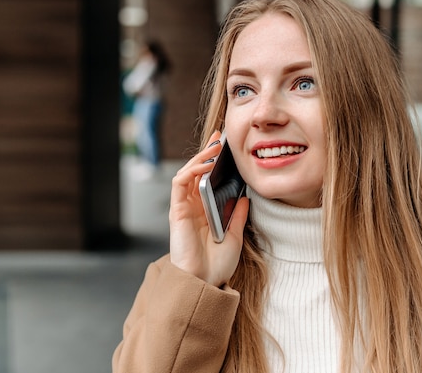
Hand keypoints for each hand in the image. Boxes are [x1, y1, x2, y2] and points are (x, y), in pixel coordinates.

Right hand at [168, 131, 249, 286]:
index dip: (214, 163)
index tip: (225, 147)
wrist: (205, 283)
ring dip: (199, 157)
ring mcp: (183, 209)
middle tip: (219, 137)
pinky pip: (179, 184)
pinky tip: (205, 164)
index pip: (207, 181)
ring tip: (215, 146)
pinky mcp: (177, 212)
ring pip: (187, 174)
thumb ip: (238, 216)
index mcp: (205, 212)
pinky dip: (191, 171)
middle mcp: (192, 208)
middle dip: (206, 152)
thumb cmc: (217, 266)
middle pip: (196, 173)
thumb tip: (245, 197)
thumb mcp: (235, 237)